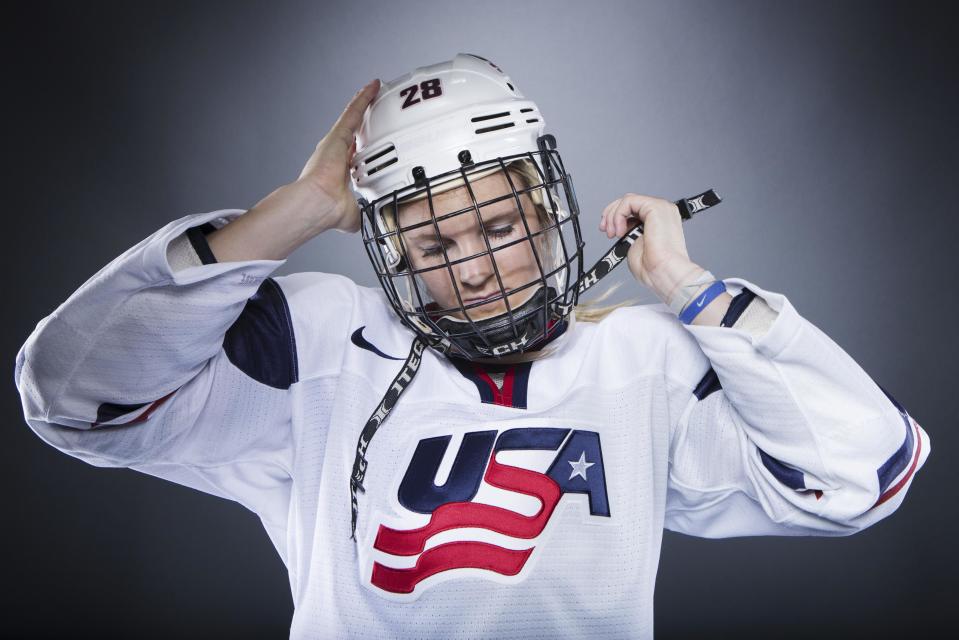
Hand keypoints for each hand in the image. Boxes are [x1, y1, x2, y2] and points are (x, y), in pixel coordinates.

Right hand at [296, 78, 380, 232]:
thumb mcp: (352, 214)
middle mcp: (334, 153)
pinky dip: (364, 97)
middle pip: (352, 129)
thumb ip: (362, 213)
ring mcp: (335, 142)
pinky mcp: (338, 135)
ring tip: (375, 88)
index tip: (370, 138)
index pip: (352, 151)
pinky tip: (374, 86)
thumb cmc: (328, 210)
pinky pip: (354, 111)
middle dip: (362, 117)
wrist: (319, 204)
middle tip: (375, 104)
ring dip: (363, 101)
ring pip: (353, 116)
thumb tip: (370, 221)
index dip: (361, 143)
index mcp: (337, 170)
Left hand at [599, 193, 698, 295]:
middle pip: (630, 202)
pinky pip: (629, 201)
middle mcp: (662, 212)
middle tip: (604, 229)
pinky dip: (618, 215)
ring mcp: (660, 207)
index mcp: (659, 221)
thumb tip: (619, 228)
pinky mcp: (656, 207)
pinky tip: (619, 230)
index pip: (634, 209)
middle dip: (611, 214)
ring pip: (628, 200)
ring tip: (612, 233)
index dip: (616, 217)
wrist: (664, 272)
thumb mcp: (635, 245)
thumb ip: (629, 232)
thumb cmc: (654, 267)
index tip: (606, 231)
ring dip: (613, 216)